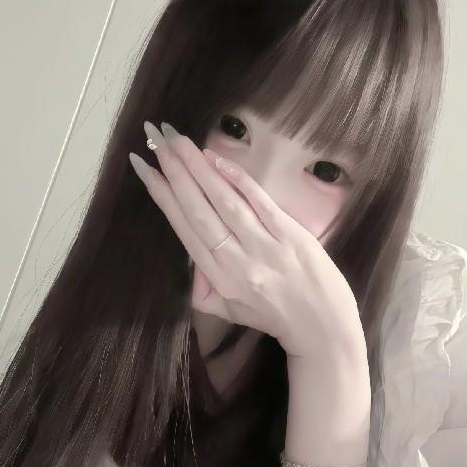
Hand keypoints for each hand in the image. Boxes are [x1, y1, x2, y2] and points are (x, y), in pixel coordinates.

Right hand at [129, 121, 364, 360]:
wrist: (322, 328)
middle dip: (173, 170)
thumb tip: (190, 261)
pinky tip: (215, 158)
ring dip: (197, 168)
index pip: (183, 227)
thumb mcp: (230, 311)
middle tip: (155, 137)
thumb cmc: (274, 317)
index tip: (143, 166)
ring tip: (177, 140)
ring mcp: (263, 245)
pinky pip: (258, 202)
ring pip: (223, 201)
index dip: (161, 194)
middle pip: (197, 209)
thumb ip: (203, 289)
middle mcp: (235, 260)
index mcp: (217, 277)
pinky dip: (236, 178)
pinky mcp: (289, 234)